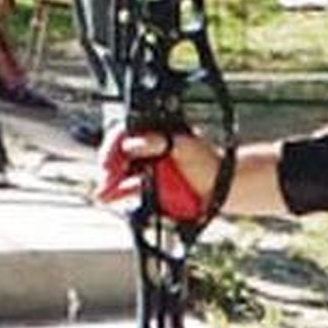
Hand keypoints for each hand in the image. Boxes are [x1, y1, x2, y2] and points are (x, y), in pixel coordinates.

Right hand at [95, 124, 215, 222]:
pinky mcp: (149, 186)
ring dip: (110, 181)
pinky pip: (128, 187)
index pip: (125, 133)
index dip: (113, 146)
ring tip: (105, 192)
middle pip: (119, 154)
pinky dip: (119, 192)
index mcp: (156, 132)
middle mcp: (149, 147)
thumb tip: (134, 143)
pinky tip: (111, 196)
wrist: (222, 189)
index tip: (109, 161)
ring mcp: (148, 167)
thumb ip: (159, 142)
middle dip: (110, 166)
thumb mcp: (184, 147)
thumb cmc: (208, 163)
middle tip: (106, 178)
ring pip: (121, 172)